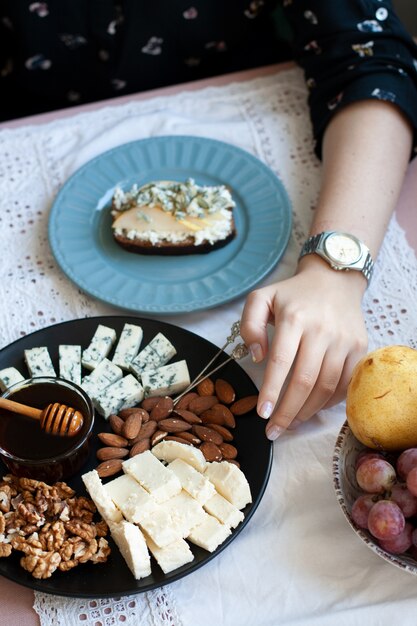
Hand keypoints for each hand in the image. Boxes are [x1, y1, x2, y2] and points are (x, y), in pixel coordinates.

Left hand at [240, 256, 367, 439]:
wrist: (334, 280)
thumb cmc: (292, 294)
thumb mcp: (261, 298)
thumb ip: (249, 325)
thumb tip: (257, 358)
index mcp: (294, 318)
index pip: (281, 362)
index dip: (271, 391)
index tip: (262, 413)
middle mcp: (322, 330)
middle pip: (305, 381)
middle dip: (287, 411)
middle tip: (273, 431)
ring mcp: (344, 340)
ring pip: (326, 387)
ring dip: (307, 411)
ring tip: (290, 424)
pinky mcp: (359, 348)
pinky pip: (345, 384)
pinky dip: (329, 402)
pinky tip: (312, 409)